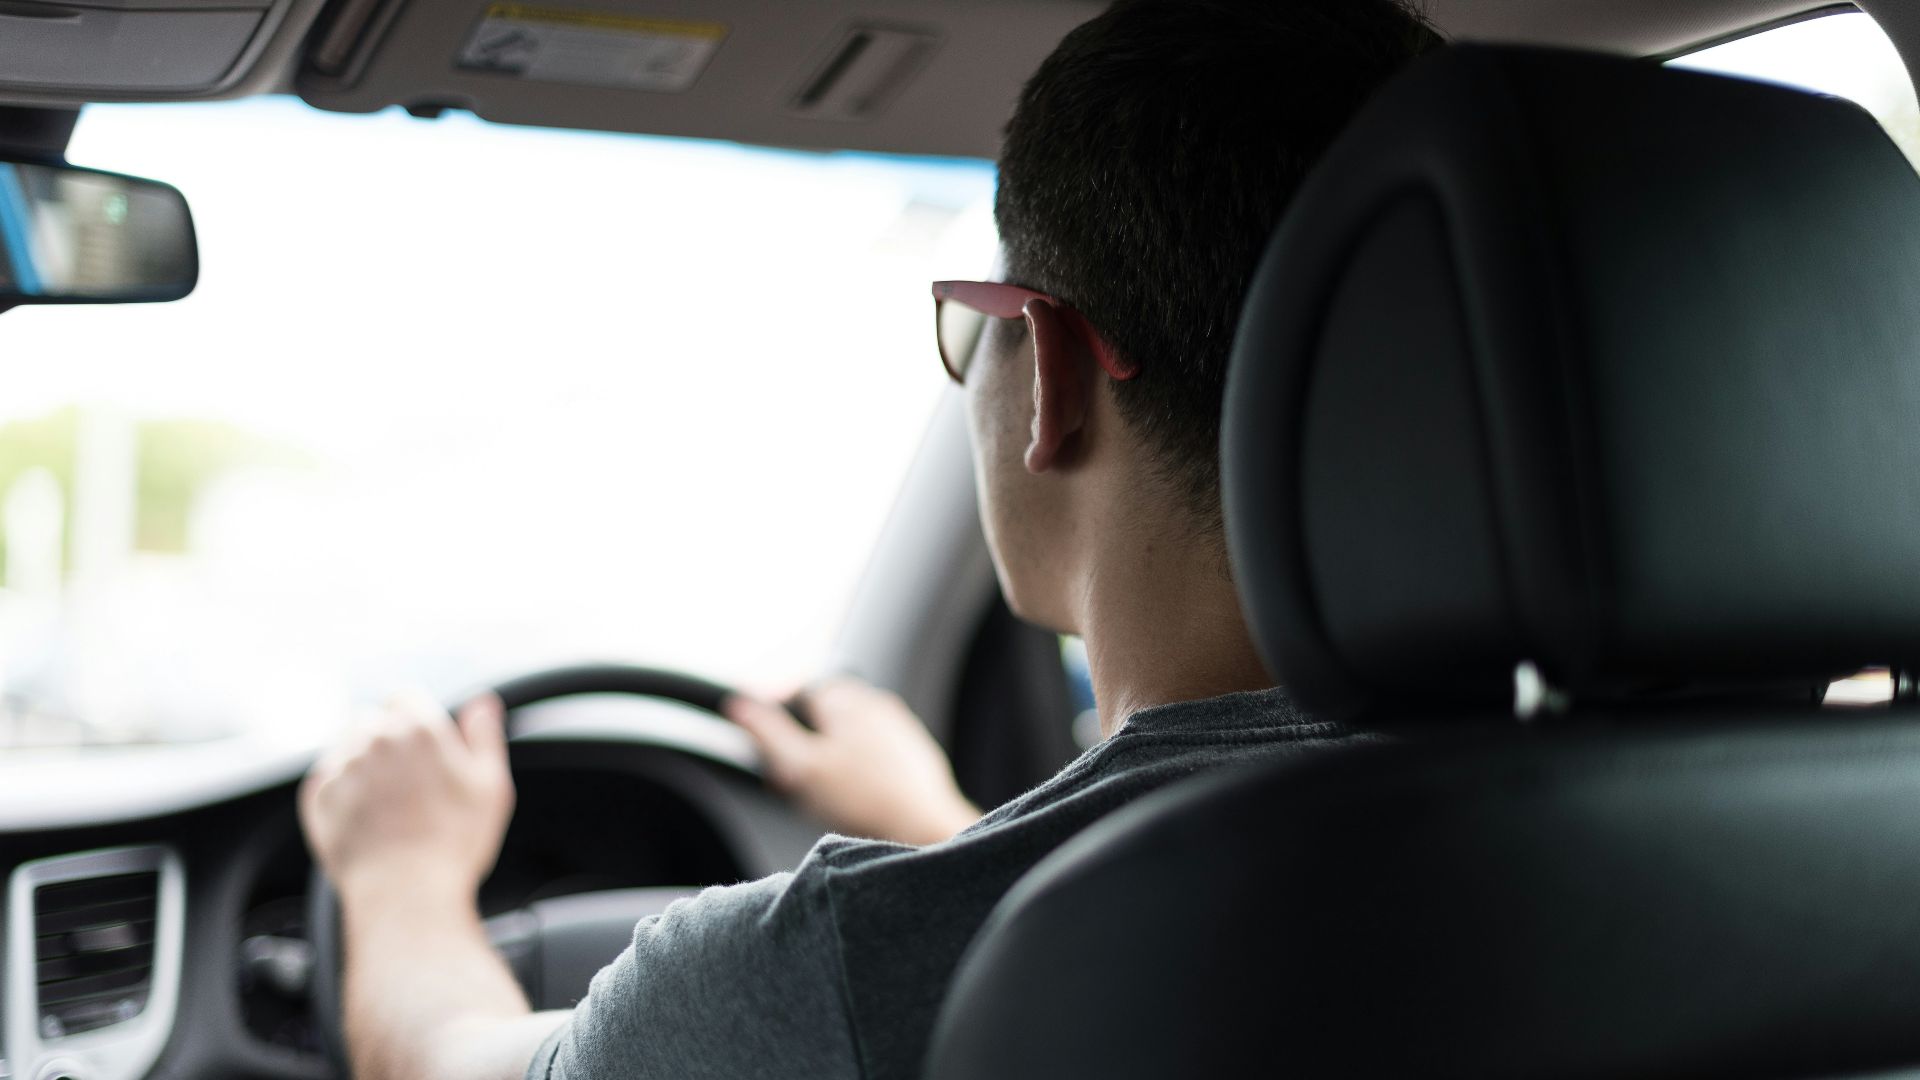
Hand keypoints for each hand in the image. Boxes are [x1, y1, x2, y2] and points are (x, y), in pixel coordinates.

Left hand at [299, 691, 515, 907]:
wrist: (405, 894)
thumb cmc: (454, 844)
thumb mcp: (491, 786)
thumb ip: (484, 736)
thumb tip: (482, 703)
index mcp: (418, 728)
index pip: (405, 696)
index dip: (415, 719)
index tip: (422, 748)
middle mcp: (374, 739)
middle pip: (373, 721)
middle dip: (387, 742)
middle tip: (407, 783)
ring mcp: (341, 767)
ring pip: (346, 747)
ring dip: (361, 764)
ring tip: (385, 804)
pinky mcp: (317, 797)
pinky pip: (326, 779)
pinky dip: (341, 792)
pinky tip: (365, 818)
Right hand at [726, 677, 980, 845]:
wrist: (924, 828)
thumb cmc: (863, 800)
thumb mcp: (800, 767)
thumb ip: (767, 732)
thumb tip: (738, 704)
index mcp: (844, 698)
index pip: (797, 692)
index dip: (776, 721)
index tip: (771, 752)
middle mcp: (874, 702)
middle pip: (823, 714)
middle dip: (803, 742)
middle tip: (794, 779)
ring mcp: (897, 726)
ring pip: (848, 734)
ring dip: (829, 756)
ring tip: (823, 794)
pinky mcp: (913, 751)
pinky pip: (873, 753)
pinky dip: (857, 769)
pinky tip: (855, 798)